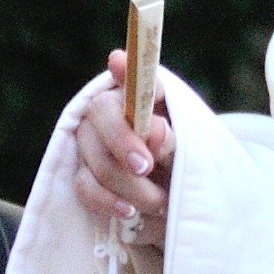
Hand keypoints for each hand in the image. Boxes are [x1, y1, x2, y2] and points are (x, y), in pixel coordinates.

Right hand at [71, 49, 173, 236]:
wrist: (177, 204)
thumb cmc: (186, 171)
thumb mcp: (190, 157)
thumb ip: (174, 143)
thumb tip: (155, 129)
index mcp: (144, 98)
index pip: (135, 76)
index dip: (127, 68)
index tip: (120, 62)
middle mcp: (112, 111)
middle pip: (101, 112)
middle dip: (121, 140)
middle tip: (145, 167)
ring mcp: (93, 142)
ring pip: (96, 156)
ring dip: (127, 183)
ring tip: (159, 201)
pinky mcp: (83, 174)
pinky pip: (84, 185)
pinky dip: (106, 200)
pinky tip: (128, 212)